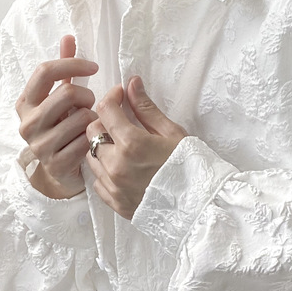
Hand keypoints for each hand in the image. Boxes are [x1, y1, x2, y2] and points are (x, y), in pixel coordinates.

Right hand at [16, 35, 98, 198]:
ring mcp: (40, 146)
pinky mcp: (56, 164)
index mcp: (25, 103)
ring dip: (92, 119)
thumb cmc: (62, 128)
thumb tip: (68, 37)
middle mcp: (27, 124)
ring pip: (80, 118)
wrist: (59, 171)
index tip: (93, 68)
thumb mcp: (60, 97)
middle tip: (91, 103)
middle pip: (66, 93)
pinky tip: (91, 141)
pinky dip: (94, 139)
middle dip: (87, 95)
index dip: (73, 64)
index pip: (45, 71)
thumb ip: (64, 69)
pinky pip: (86, 142)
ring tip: (89, 124)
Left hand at [86, 76, 187, 219]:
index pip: (106, 110)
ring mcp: (113, 186)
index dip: (112, 97)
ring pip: (91, 157)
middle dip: (104, 122)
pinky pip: (97, 181)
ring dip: (102, 147)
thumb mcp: (172, 133)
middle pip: (92, 132)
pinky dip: (105, 171)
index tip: (121, 96)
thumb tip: (132, 84)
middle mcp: (116, 165)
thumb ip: (146, 109)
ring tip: (122, 147)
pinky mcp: (115, 203)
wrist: (200, 206)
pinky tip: (122, 169)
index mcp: (132, 144)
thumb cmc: (191, 167)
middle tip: (122, 122)